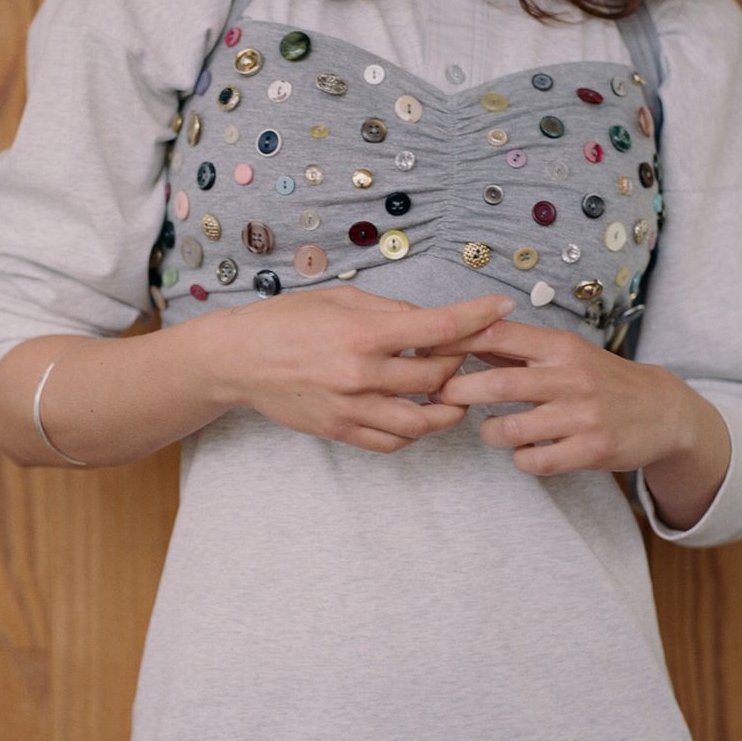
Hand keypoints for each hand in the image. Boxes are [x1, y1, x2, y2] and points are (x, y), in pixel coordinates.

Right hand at [207, 285, 517, 453]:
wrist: (240, 359)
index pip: (436, 327)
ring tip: (449, 393)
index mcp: (363, 334)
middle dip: (459, 362)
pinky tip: (418, 413)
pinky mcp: (340, 431)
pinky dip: (414, 431)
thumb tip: (432, 323)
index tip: (501, 309)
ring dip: (446, 407)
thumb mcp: (341, 298)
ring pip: (421, 421)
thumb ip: (391, 312)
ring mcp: (351, 408)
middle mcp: (360, 375)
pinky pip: (392, 442)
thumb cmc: (288, 320)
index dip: (476, 317)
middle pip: (436, 377)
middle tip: (462, 351)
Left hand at [426, 312, 691, 476]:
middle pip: (497, 385)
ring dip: (489, 432)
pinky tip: (525, 452)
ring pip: (511, 430)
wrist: (662, 411)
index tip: (429, 351)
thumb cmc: (601, 379)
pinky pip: (536, 461)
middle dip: (458, 392)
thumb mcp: (565, 354)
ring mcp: (582, 416)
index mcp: (560, 347)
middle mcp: (570, 377)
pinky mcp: (591, 450)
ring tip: (491, 430)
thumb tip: (461, 339)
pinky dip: (521, 459)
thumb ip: (518, 350)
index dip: (458, 342)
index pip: (499, 336)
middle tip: (441, 398)